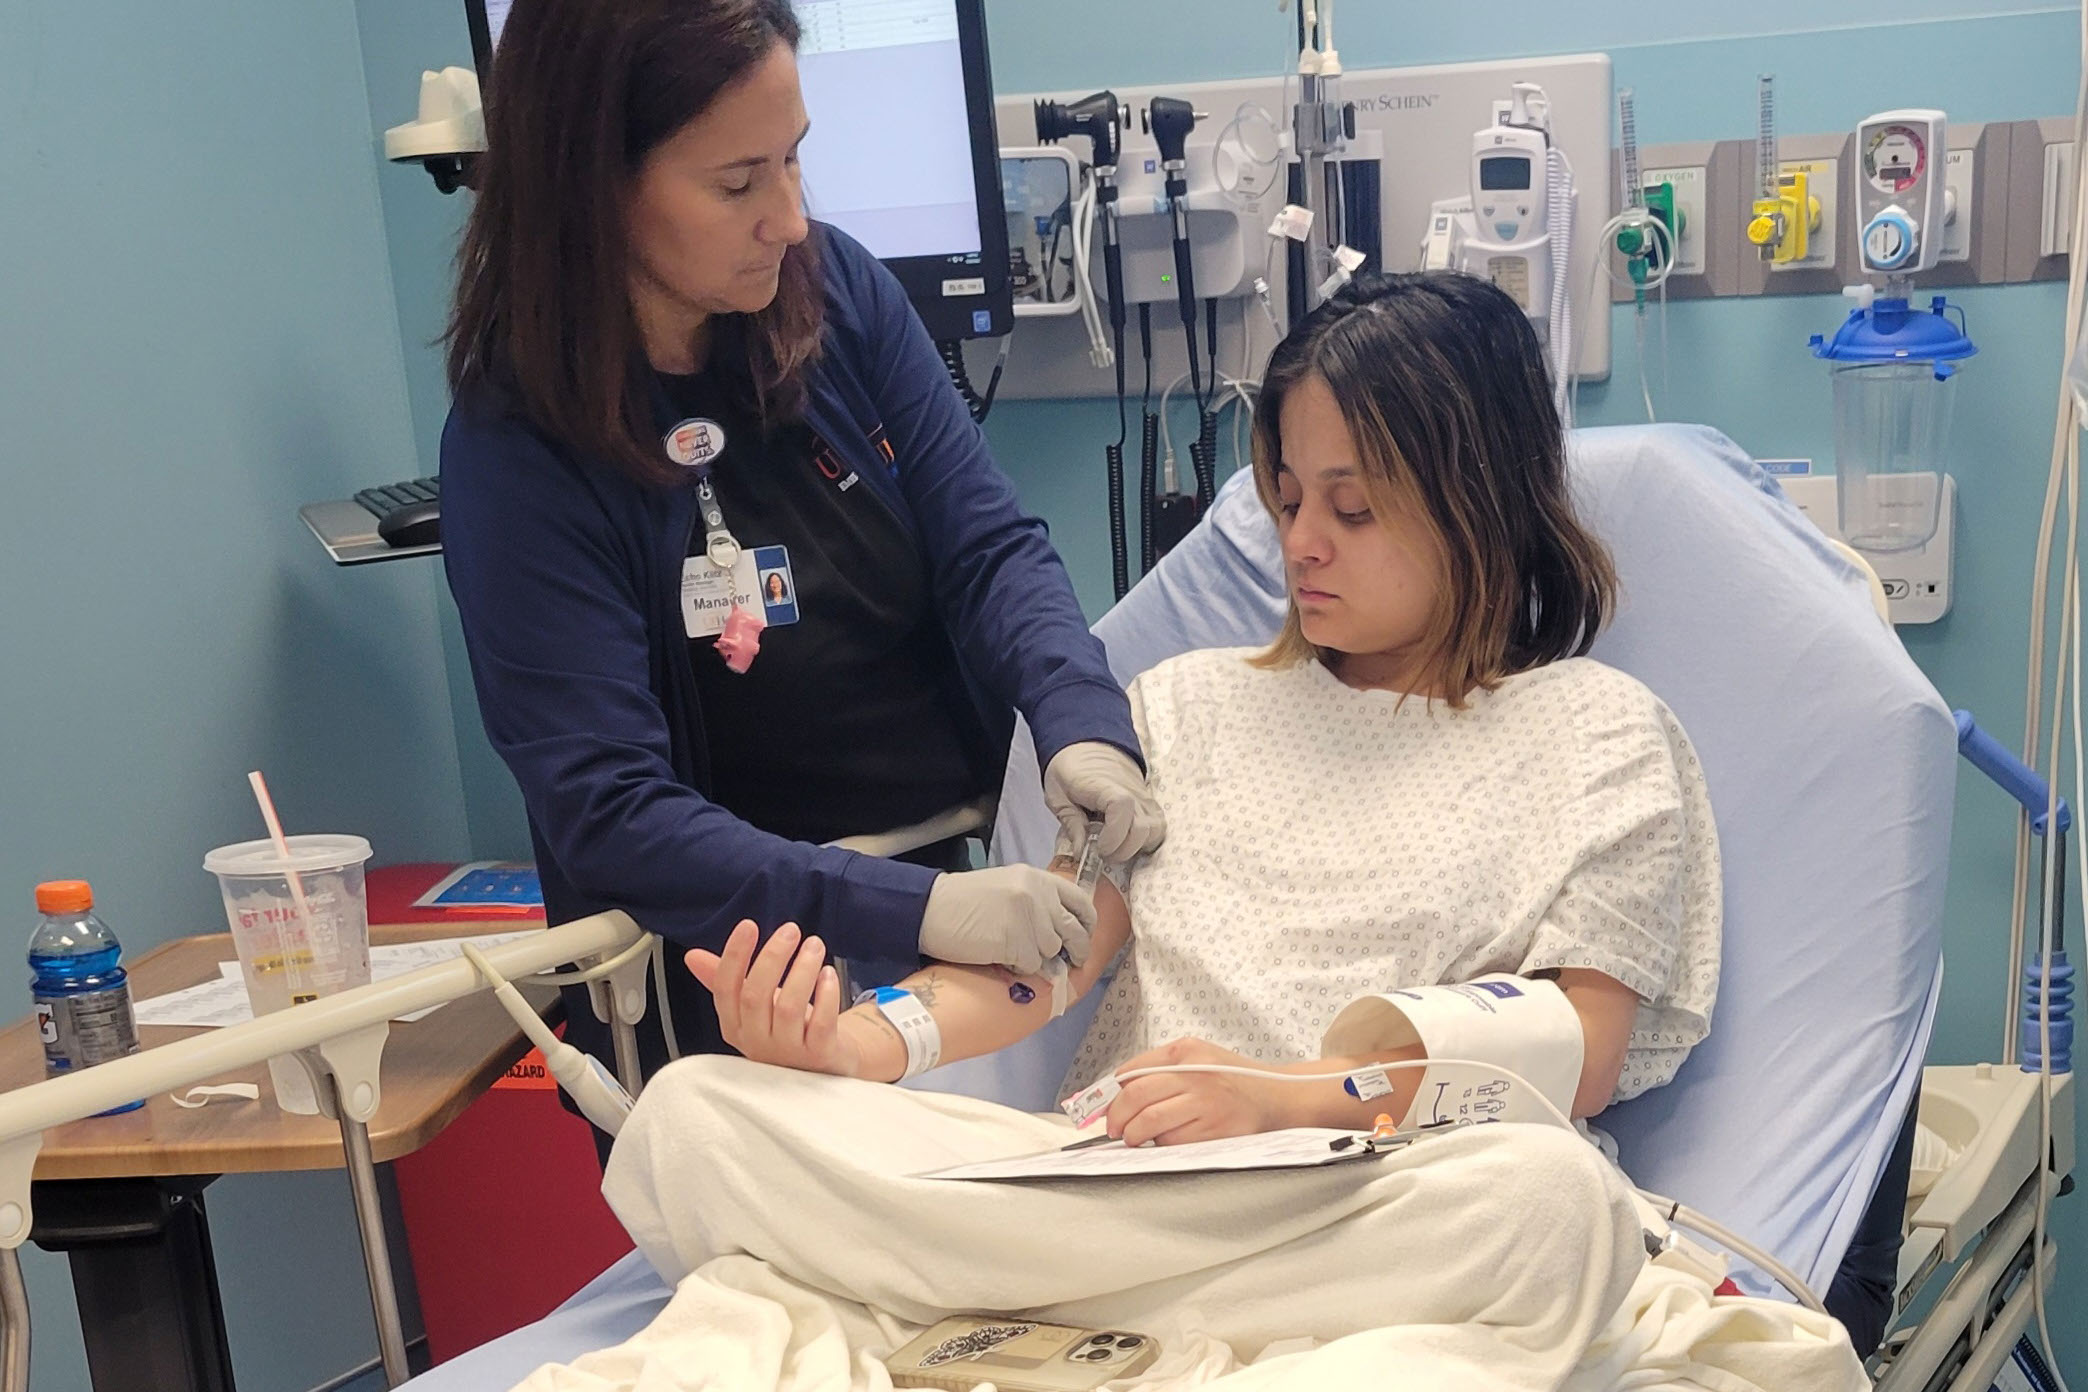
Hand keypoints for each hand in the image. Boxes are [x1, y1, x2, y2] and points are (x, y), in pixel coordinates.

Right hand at [686, 921, 862, 1077]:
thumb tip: (692, 956)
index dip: (734, 956)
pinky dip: (826, 995)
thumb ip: (725, 980)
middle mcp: (756, 1041)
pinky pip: (820, 1024)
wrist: (825, 1063)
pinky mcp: (819, 1055)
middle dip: (772, 957)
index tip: (748, 925)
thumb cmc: (786, 1028)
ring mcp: (787, 1052)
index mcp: (734, 1026)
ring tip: (814, 945)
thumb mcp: (754, 1004)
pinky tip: (828, 973)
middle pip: (755, 996)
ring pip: (788, 1007)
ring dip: (802, 970)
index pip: (725, 989)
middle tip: (791, 930)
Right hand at [919, 865, 1095, 972]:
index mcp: (1039, 878)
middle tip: (1071, 961)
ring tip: (1014, 950)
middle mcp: (1039, 896)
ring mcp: (1029, 919)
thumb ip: (1038, 900)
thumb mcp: (1010, 885)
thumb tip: (1063, 929)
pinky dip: (1019, 966)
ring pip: (1052, 952)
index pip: (1081, 901)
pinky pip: (1031, 966)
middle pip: (1074, 932)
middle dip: (1076, 951)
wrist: (931, 908)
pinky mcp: (1016, 942)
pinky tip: (1001, 956)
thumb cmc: (965, 900)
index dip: (1087, 923)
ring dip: (1037, 957)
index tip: (1085, 936)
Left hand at [1044, 742, 1165, 862]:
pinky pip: (1157, 827)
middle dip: (1125, 850)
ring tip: (1116, 848)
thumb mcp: (1057, 796)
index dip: (1114, 835)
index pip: (1122, 807)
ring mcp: (1144, 798)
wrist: (1087, 745)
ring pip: (1156, 830)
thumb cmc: (1070, 770)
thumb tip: (1080, 853)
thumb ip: (1071, 824)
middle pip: (1144, 827)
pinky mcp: (1150, 804)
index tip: (1099, 848)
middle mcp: (1131, 791)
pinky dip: (1145, 840)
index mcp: (1103, 785)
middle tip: (1104, 854)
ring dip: (1138, 847)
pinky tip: (1126, 842)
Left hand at [1104, 1037, 1294, 1145]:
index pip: (1132, 1072)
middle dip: (1117, 1118)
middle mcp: (1195, 1074)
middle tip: (1114, 1129)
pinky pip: (1173, 1142)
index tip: (1103, 1108)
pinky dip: (1162, 1145)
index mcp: (1186, 1051)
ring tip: (1135, 1137)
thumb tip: (1118, 1090)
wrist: (1277, 1097)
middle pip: (1136, 1097)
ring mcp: (1206, 1103)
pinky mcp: (1215, 1130)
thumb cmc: (1233, 1079)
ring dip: (1135, 1135)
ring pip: (1150, 1123)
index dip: (1111, 1095)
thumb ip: (1161, 1068)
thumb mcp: (1199, 1057)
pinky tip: (1166, 1141)